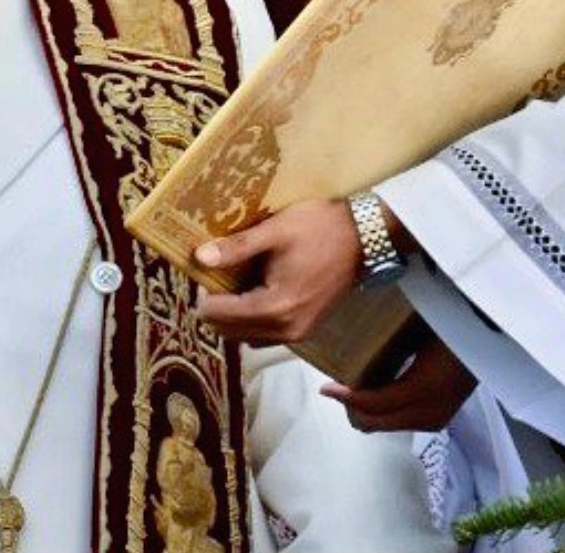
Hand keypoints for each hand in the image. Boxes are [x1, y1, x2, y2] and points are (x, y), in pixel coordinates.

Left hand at [194, 199, 362, 342]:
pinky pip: (266, 334)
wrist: (365, 237)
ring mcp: (298, 333)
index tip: (199, 274)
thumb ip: (236, 247)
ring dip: (231, 317)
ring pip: (247, 337)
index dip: (203, 296)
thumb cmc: (320, 228)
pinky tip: (251, 292)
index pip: (221, 316)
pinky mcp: (306, 328)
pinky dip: (251, 320)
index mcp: (276, 307)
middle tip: (210, 278)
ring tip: (228, 284)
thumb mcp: (274, 231)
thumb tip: (200, 257)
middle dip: (214, 309)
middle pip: (230, 332)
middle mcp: (286, 330)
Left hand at [321, 333, 476, 431]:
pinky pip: (399, 421)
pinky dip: (381, 410)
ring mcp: (435, 419)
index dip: (346, 397)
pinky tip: (375, 387)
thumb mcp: (417, 329)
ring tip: (351, 384)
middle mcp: (429, 412)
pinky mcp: (439, 418)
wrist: (492, 336)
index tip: (325, 387)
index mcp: (423, 389)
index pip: (375, 404)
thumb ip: (388, 339)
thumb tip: (352, 337)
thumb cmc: (452, 323)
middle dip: (351, 408)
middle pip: (376, 423)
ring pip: (385, 425)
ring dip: (365, 410)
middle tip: (335, 386)